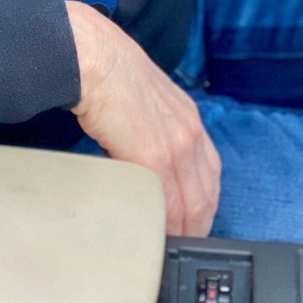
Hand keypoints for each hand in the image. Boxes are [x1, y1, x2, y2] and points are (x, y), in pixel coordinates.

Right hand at [66, 0, 220, 236]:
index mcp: (188, 118)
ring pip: (190, 205)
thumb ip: (151, 125)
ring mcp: (176, 145)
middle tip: (182, 246)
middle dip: (197, 226)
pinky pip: (167, 203)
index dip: (203, 203)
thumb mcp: (143, 98)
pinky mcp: (153, 156)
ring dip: (181, 231)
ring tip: (167, 247)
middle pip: (205, 196)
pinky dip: (163, 225)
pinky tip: (154, 235)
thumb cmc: (108, 70)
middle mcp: (190, 133)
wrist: (93, 55)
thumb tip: (138, 151)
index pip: (209, 173)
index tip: (192, 221)